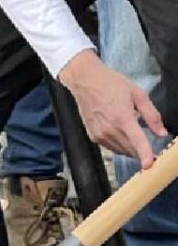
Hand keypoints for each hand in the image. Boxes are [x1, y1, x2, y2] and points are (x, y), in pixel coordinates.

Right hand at [59, 49, 168, 166]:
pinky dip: (119, 146)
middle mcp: (109, 129)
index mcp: (122, 118)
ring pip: (121, 151)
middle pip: (131, 150)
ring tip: (135, 139)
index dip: (145, 155)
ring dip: (131, 150)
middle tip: (150, 148)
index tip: (150, 165)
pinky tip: (121, 135)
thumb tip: (161, 133)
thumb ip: (152, 115)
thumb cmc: (111, 83)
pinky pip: (110, 148)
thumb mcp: (137, 94)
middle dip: (142, 152)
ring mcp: (99, 134)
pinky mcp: (92, 135)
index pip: (137, 142)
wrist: (84, 80)